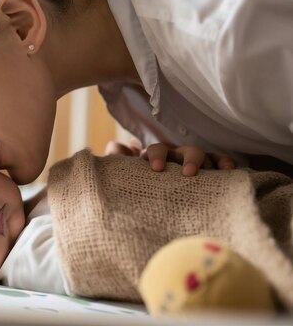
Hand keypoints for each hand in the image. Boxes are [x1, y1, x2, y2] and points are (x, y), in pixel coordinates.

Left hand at [105, 141, 235, 175]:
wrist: (149, 200)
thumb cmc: (139, 182)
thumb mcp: (127, 173)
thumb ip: (120, 160)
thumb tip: (114, 146)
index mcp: (156, 157)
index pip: (156, 150)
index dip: (157, 156)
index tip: (156, 169)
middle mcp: (176, 157)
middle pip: (185, 150)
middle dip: (188, 159)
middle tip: (187, 173)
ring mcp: (193, 163)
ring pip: (203, 156)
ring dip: (209, 161)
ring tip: (217, 172)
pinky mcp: (208, 172)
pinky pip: (218, 163)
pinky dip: (224, 163)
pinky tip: (230, 169)